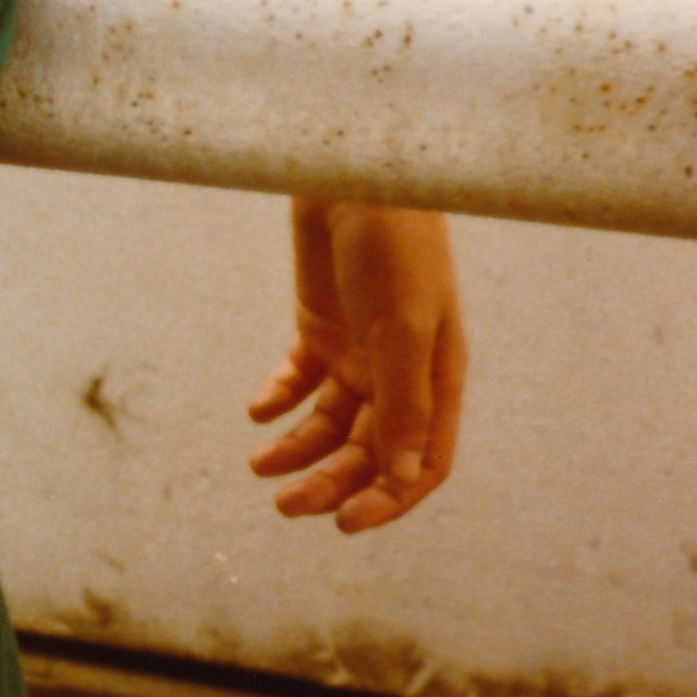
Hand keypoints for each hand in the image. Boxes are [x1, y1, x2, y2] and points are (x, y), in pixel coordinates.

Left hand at [249, 199, 465, 531]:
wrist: (357, 173)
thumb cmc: (395, 244)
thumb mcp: (402, 327)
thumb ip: (403, 403)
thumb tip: (402, 479)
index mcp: (439, 379)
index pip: (423, 463)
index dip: (389, 499)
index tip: (344, 523)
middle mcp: (402, 374)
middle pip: (369, 452)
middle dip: (329, 483)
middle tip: (283, 505)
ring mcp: (361, 352)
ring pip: (330, 424)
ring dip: (297, 450)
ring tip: (258, 465)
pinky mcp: (321, 328)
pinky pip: (300, 381)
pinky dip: (278, 400)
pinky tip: (257, 410)